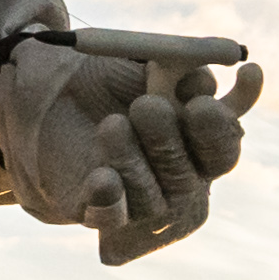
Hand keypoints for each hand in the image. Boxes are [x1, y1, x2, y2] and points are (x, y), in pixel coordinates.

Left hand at [5, 40, 261, 262]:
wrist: (55, 97)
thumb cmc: (114, 79)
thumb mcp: (148, 62)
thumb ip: (182, 69)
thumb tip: (203, 84)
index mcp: (199, 146)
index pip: (222, 148)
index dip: (220, 126)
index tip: (208, 97)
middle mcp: (178, 181)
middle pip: (189, 180)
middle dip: (169, 143)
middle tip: (147, 106)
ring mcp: (141, 203)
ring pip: (152, 201)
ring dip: (133, 160)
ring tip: (111, 125)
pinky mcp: (99, 213)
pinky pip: (111, 217)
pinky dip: (109, 197)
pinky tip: (103, 177)